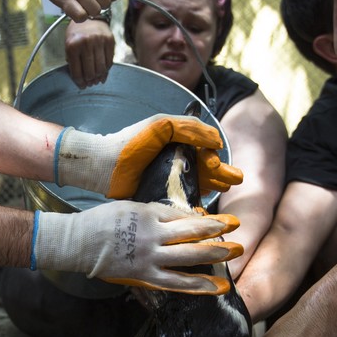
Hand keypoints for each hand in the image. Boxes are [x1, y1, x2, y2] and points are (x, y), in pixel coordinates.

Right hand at [31, 201, 242, 293]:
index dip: (206, 218)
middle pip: (193, 233)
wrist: (78, 243)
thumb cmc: (101, 221)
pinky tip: (217, 288)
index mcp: (149, 215)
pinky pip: (176, 283)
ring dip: (215, 255)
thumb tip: (181, 216)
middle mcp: (154, 236)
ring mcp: (150, 258)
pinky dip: (198, 285)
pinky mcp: (145, 277)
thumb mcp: (130, 207)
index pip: (184, 216)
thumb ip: (155, 212)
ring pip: (189, 258)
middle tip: (238, 230)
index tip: (223, 221)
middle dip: (218, 231)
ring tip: (235, 253)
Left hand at [54, 114, 243, 198]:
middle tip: (234, 180)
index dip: (212, 157)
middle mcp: (174, 160)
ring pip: (196, 183)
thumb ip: (189, 128)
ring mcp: (167, 179)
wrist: (102, 166)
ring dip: (213, 186)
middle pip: (204, 167)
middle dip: (221, 172)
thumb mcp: (161, 127)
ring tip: (225, 189)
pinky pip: (182, 200)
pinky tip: (205, 209)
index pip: (202, 149)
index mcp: (176, 142)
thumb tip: (217, 140)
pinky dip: (195, 204)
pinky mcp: (159, 196)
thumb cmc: (130, 144)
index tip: (213, 164)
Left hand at [65, 18, 113, 87]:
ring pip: (101, 68)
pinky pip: (109, 61)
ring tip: (97, 80)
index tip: (82, 86)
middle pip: (90, 72)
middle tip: (90, 83)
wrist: (90, 16)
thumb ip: (72, 61)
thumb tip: (81, 80)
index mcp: (73, 45)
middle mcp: (86, 43)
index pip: (77, 71)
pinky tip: (103, 73)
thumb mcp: (68, 45)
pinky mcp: (110, 40)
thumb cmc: (77, 33)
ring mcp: (99, 41)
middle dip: (90, 81)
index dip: (79, 82)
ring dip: (99, 77)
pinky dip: (106, 70)